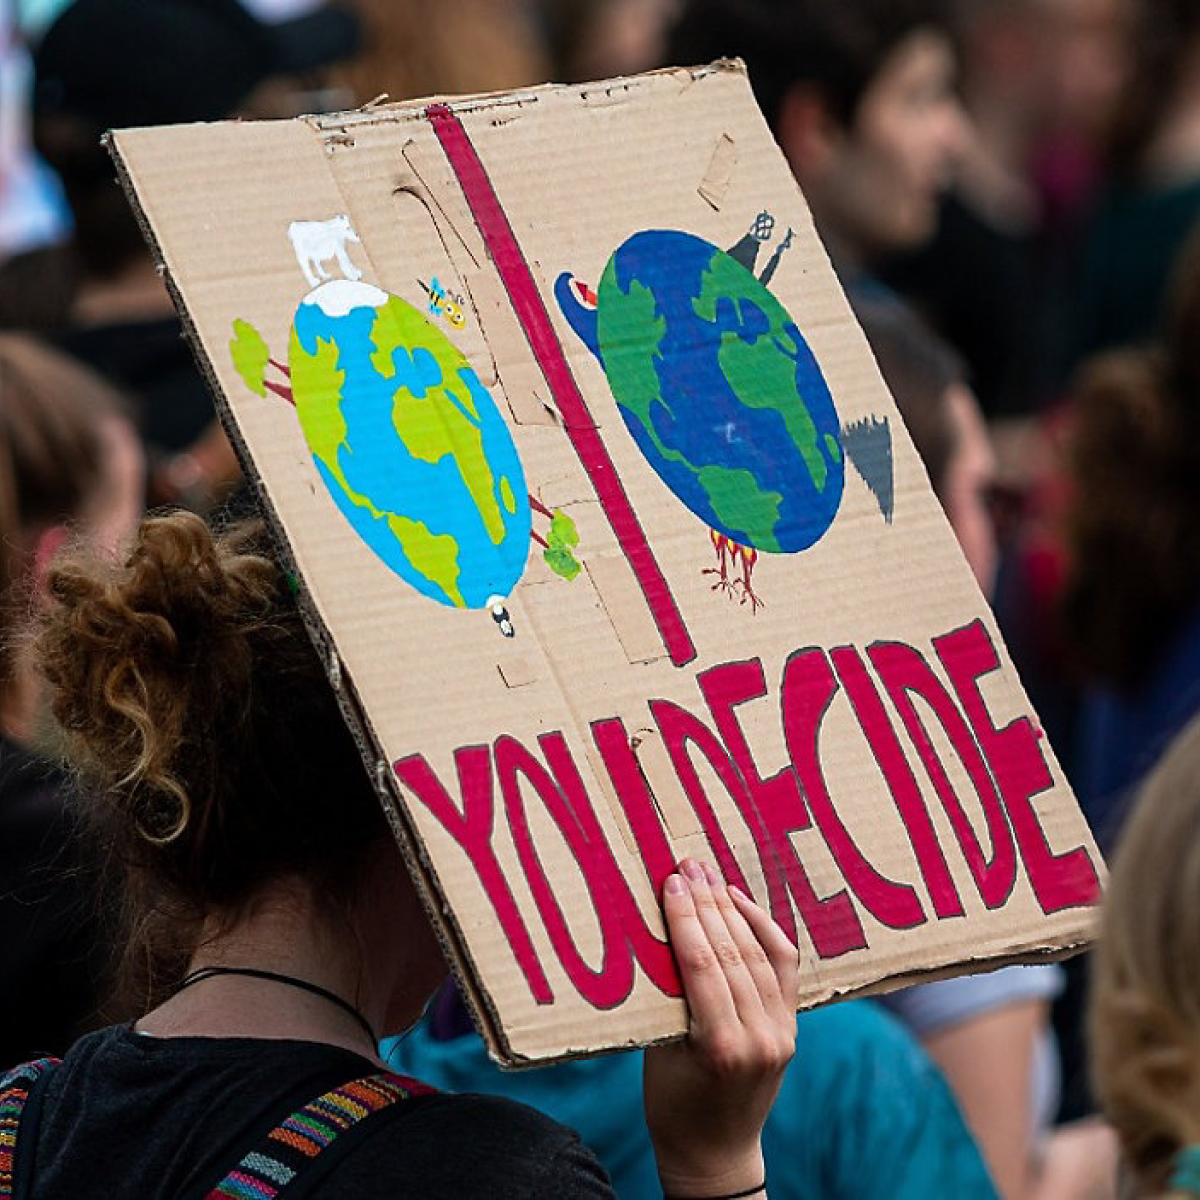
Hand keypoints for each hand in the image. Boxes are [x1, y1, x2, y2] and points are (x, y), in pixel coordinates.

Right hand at [644, 858, 798, 1197]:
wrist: (716, 1154)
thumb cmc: (671, 1105)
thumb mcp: (656, 1052)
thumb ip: (667, 996)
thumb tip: (661, 929)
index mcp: (719, 1047)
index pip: (702, 964)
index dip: (685, 917)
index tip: (671, 880)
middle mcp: (759, 1038)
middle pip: (732, 952)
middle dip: (707, 902)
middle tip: (688, 863)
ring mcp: (781, 1033)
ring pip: (758, 954)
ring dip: (731, 908)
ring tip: (709, 875)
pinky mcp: (791, 1028)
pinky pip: (782, 966)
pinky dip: (763, 929)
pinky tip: (741, 902)